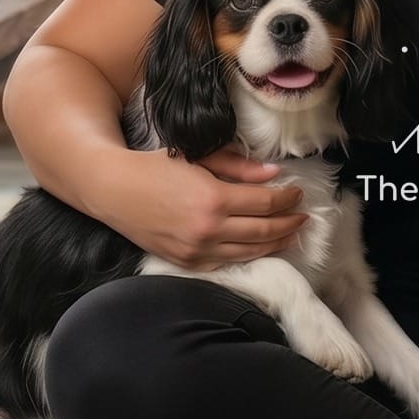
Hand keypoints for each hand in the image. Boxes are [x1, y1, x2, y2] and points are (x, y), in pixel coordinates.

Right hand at [100, 145, 306, 268]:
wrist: (114, 190)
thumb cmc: (157, 167)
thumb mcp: (200, 156)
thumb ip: (240, 166)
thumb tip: (274, 173)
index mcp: (214, 198)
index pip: (266, 203)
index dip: (288, 198)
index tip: (298, 192)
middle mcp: (208, 229)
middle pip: (264, 230)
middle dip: (289, 223)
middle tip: (303, 216)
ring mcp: (197, 250)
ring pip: (250, 251)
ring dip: (276, 243)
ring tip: (292, 234)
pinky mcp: (187, 262)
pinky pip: (228, 262)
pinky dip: (250, 255)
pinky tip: (262, 247)